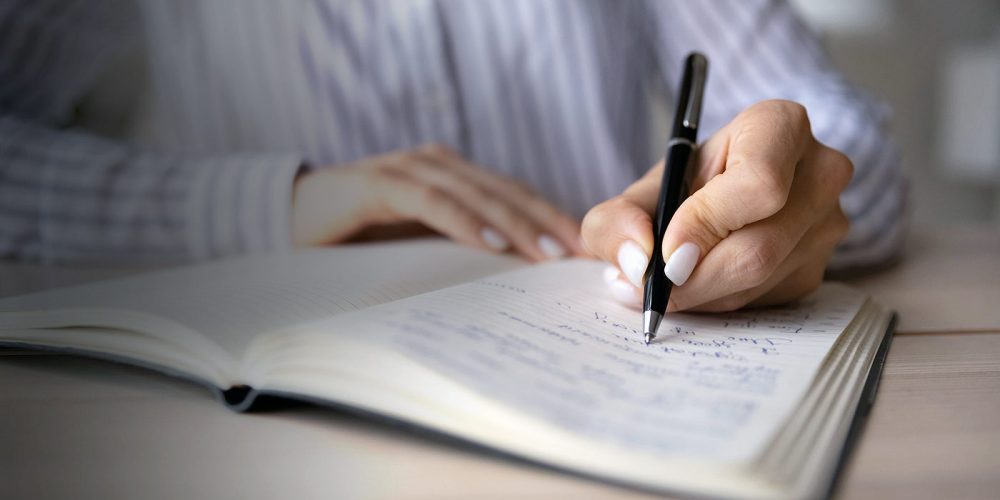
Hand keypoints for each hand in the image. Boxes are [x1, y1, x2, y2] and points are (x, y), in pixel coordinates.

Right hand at [291, 144, 584, 260]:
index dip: (552, 220)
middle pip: (506, 192)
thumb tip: (517, 281)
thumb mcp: (421, 245)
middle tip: (579, 255)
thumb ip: (460, 251)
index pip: (515, 197)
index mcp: (454, 177)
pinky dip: (463, 221)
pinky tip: (490, 245)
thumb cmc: (360, 238)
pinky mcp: (379, 182)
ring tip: (545, 254)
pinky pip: (431, 200)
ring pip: (476, 193)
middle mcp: (439, 165)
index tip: (584, 253)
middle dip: (546, 223)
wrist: (289, 219)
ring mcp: (409, 168)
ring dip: (513, 223)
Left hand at [582, 100, 852, 311]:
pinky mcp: (820, 267)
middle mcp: (819, 171)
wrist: (710, 203)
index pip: (760, 184)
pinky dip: (721, 301)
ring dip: (703, 293)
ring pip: (761, 279)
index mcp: (780, 126)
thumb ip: (617, 219)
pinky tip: (700, 283)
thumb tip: (637, 261)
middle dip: (695, 277)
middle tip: (652, 287)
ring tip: (665, 282)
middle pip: (761, 245)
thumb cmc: (681, 187)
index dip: (708, 224)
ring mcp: (829, 223)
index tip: (667, 252)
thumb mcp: (639, 192)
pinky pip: (766, 300)